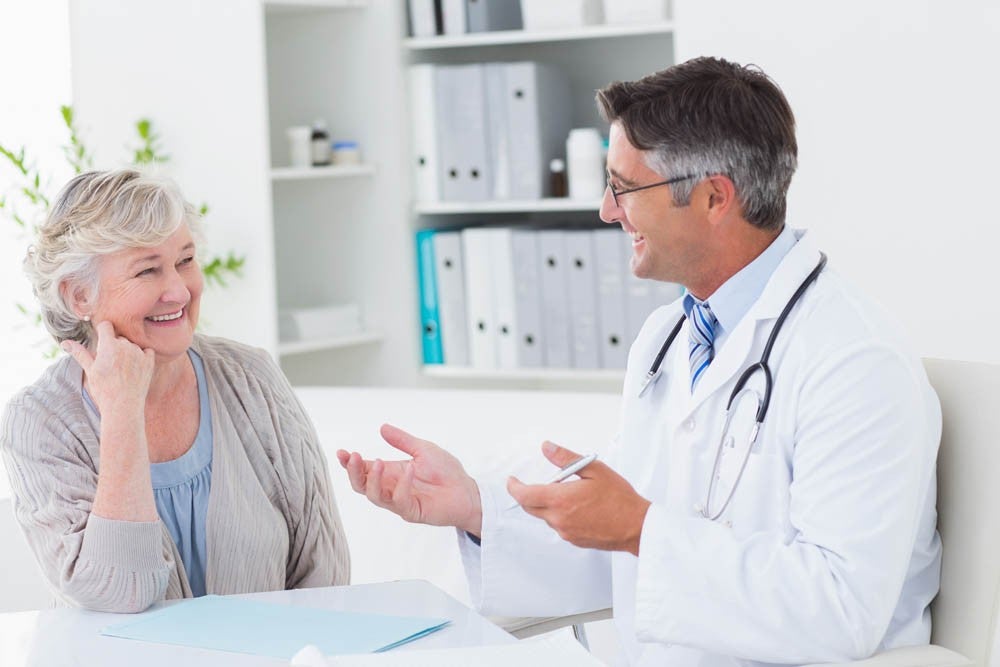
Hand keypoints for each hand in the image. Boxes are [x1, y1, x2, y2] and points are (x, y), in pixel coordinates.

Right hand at [61, 321, 155, 415]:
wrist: (123, 406)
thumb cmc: (104, 389)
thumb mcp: (90, 370)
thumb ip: (80, 353)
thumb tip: (65, 342)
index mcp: (108, 345)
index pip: (106, 325)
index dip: (102, 331)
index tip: (101, 341)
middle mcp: (125, 345)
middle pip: (118, 337)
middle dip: (114, 346)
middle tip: (110, 364)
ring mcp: (139, 353)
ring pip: (131, 345)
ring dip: (127, 352)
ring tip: (122, 370)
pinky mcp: (149, 361)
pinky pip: (146, 351)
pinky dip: (141, 356)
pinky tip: (134, 368)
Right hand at [337, 424, 482, 534]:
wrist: (467, 490)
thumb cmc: (446, 471)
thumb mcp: (423, 449)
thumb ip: (403, 440)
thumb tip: (382, 427)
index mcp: (390, 473)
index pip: (363, 469)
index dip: (349, 463)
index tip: (341, 452)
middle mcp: (391, 488)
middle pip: (361, 485)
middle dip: (352, 472)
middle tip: (352, 456)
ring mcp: (400, 501)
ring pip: (374, 496)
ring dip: (371, 479)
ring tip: (377, 461)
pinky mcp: (412, 511)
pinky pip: (399, 501)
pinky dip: (402, 485)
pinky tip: (409, 470)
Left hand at [508, 442, 650, 555]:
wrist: (637, 527)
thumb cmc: (619, 499)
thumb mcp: (594, 469)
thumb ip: (566, 458)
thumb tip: (547, 447)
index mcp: (560, 500)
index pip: (524, 495)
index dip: (514, 487)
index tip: (512, 480)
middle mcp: (559, 519)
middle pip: (530, 507)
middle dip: (528, 495)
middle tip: (536, 483)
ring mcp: (566, 532)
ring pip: (545, 516)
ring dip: (548, 504)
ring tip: (570, 493)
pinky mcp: (573, 540)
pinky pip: (558, 525)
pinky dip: (560, 514)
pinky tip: (578, 507)